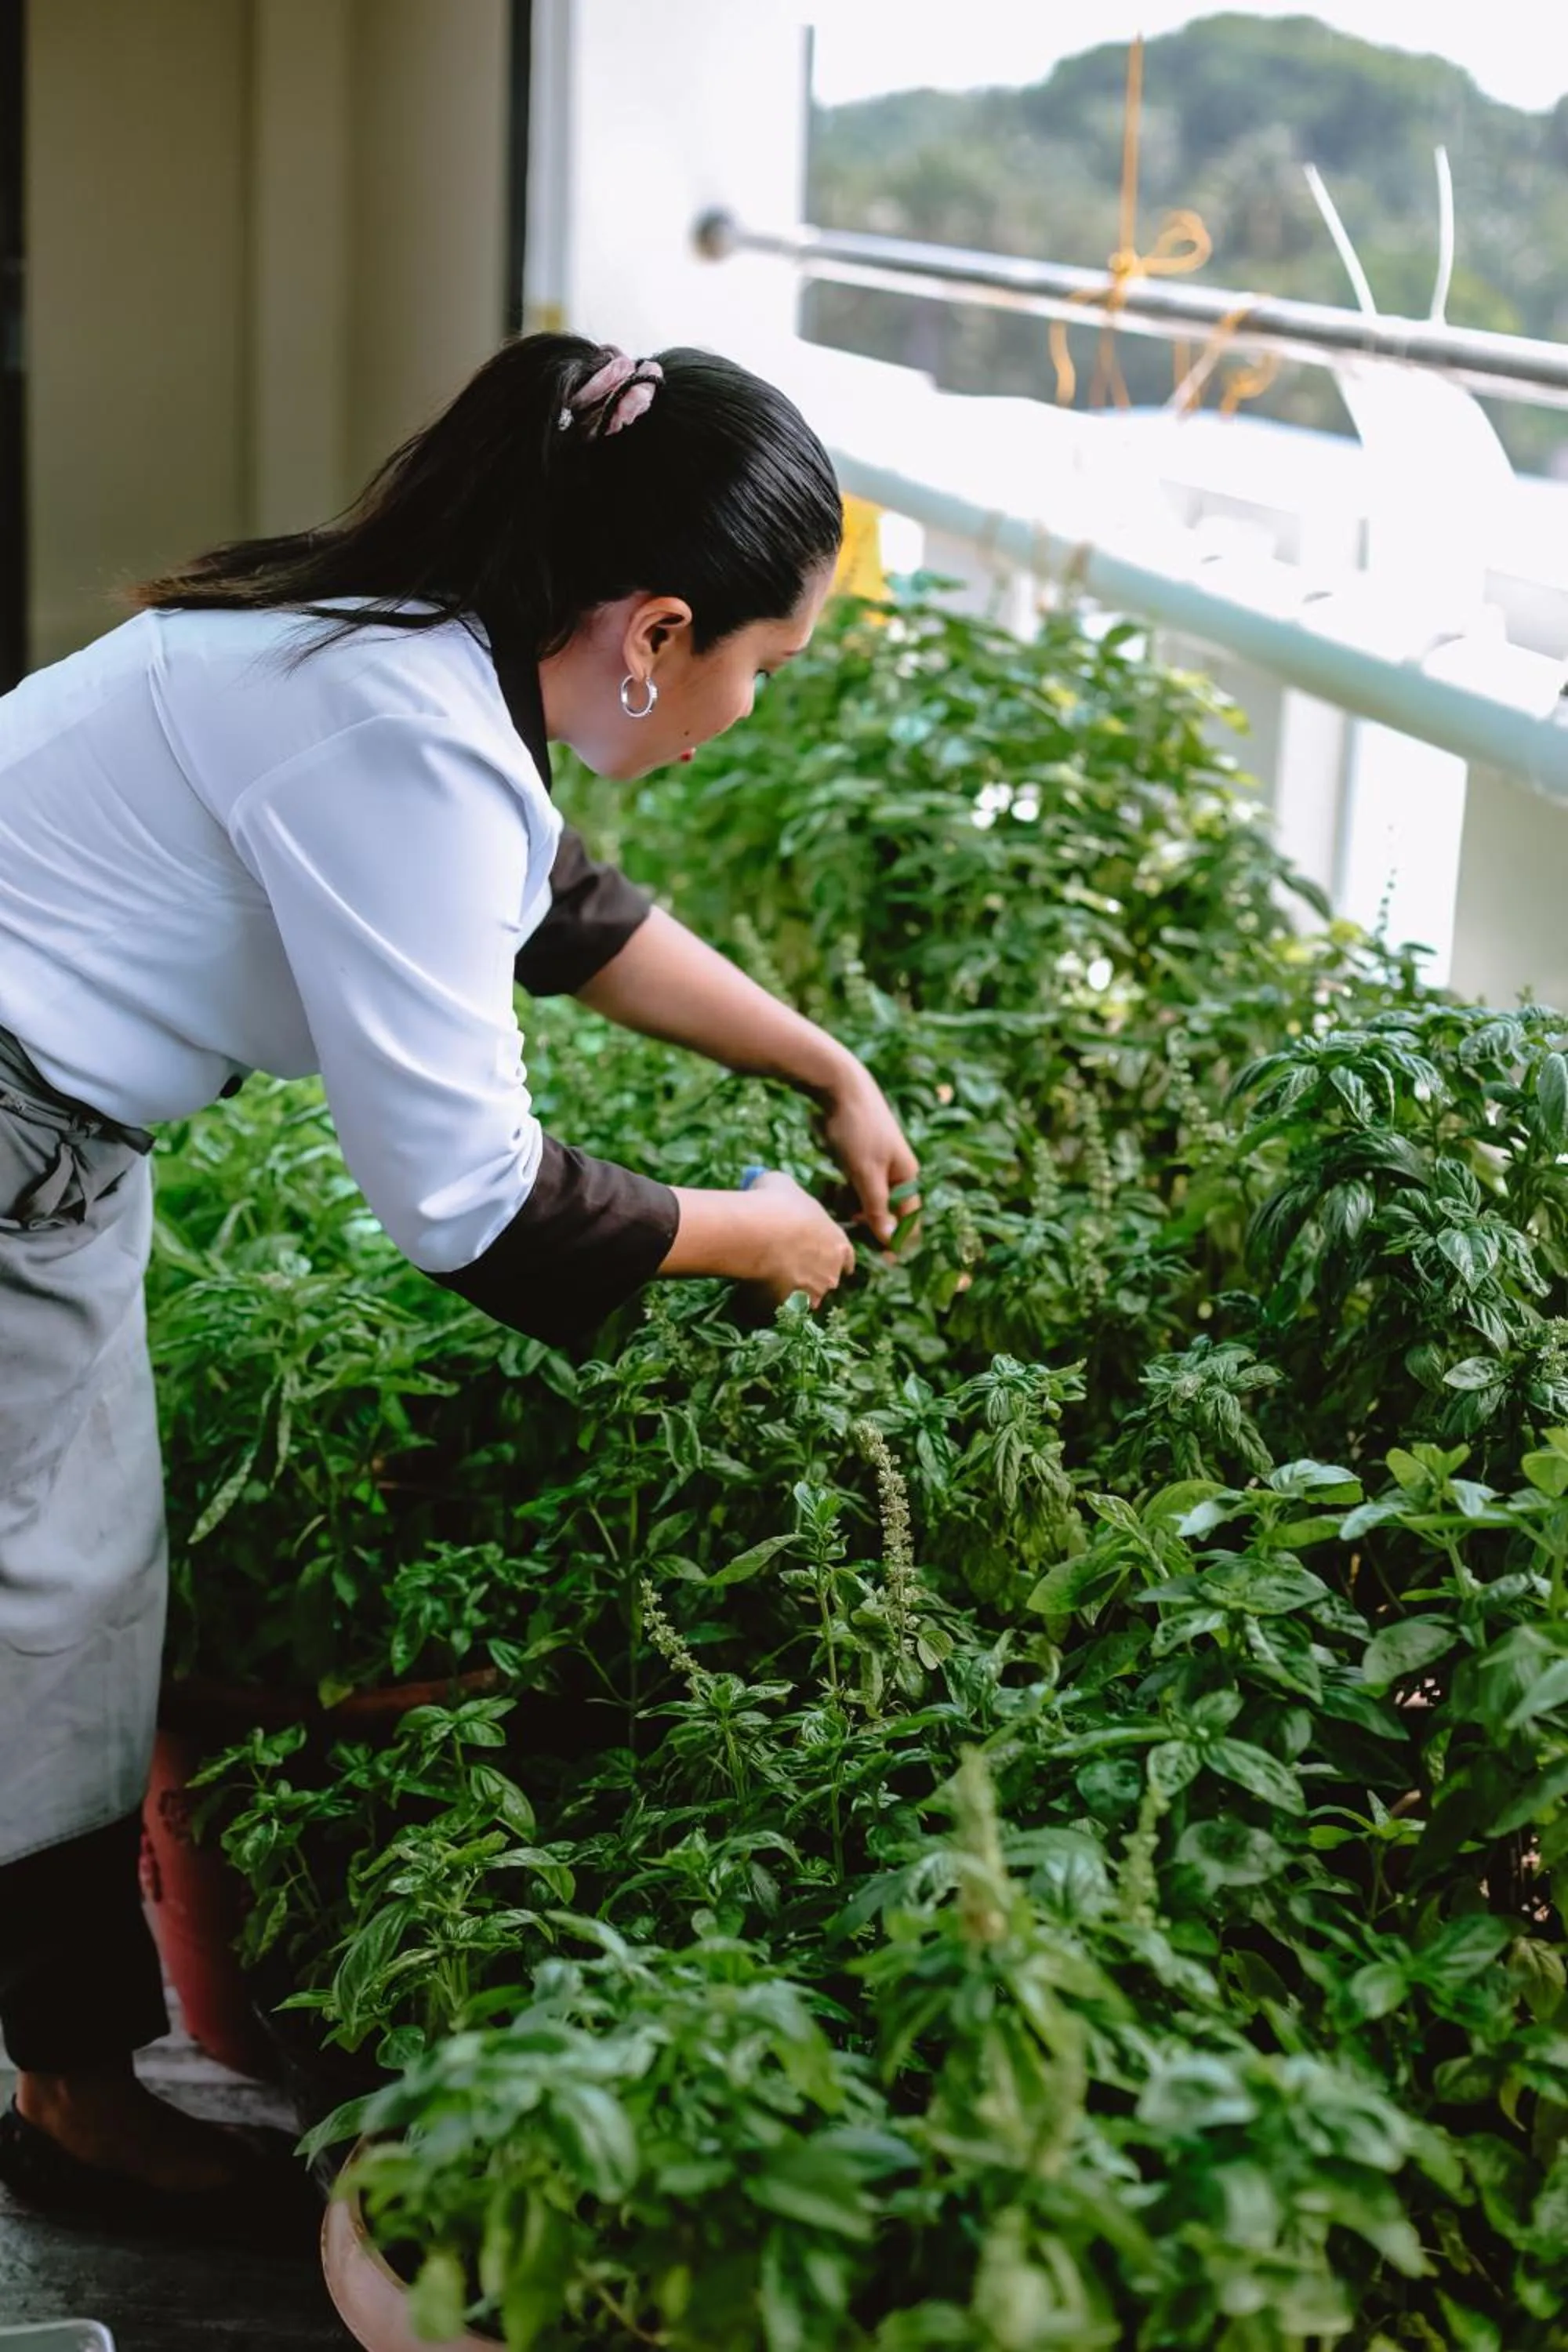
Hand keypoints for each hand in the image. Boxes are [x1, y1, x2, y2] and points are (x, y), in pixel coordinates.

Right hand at [742, 1171, 855, 1308]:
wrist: (758, 1232)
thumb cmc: (774, 1202)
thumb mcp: (783, 1184)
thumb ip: (788, 1193)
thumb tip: (776, 1188)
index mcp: (837, 1242)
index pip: (846, 1257)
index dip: (834, 1258)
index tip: (823, 1257)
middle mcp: (831, 1271)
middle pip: (826, 1279)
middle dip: (812, 1277)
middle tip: (788, 1266)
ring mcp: (812, 1292)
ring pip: (805, 1297)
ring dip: (792, 1292)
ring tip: (769, 1279)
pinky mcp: (789, 1306)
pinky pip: (780, 1308)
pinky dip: (770, 1302)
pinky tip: (755, 1289)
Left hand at [820, 1062, 920, 1248]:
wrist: (839, 1085)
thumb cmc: (856, 1129)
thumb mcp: (865, 1172)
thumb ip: (877, 1206)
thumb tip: (889, 1240)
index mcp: (906, 1174)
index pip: (908, 1217)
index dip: (896, 1240)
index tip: (883, 1262)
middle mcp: (896, 1170)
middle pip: (887, 1210)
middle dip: (870, 1226)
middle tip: (851, 1240)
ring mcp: (876, 1163)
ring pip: (867, 1199)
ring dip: (854, 1211)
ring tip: (837, 1218)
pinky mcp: (857, 1156)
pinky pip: (854, 1185)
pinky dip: (844, 1194)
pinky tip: (830, 1198)